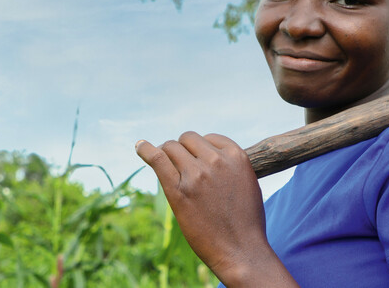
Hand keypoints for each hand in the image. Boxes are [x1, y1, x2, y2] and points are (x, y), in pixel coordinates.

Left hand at [135, 132, 296, 286]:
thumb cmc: (246, 222)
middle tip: (181, 169)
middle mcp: (216, 160)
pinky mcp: (178, 191)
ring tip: (167, 167)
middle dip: (183, 151)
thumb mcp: (248, 183)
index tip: (197, 162)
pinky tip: (140, 146)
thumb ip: (229, 167)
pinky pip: (157, 159)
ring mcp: (196, 174)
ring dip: (167, 154)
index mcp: (236, 156)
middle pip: (188, 139)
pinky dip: (145, 149)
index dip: (200, 150)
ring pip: (171, 147)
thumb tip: (206, 156)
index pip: (209, 138)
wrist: (241, 250)